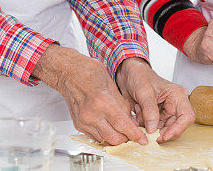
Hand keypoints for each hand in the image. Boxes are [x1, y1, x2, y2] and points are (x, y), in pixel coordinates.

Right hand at [31, 44, 147, 145]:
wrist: (69, 72)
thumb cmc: (89, 73)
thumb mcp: (113, 86)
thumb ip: (123, 106)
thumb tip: (133, 121)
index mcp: (103, 102)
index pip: (123, 125)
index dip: (135, 135)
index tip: (143, 140)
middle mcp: (92, 114)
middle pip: (114, 138)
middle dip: (127, 138)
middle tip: (134, 134)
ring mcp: (83, 121)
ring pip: (105, 140)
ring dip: (116, 137)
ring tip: (122, 129)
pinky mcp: (78, 124)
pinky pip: (95, 137)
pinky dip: (105, 135)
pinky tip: (110, 127)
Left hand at [115, 57, 194, 141]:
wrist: (129, 74)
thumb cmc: (140, 76)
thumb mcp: (144, 92)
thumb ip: (150, 111)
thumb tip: (152, 130)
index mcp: (178, 96)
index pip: (186, 117)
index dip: (178, 129)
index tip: (164, 136)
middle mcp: (175, 105)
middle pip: (175, 126)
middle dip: (160, 131)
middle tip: (147, 133)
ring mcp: (166, 112)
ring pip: (163, 130)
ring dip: (150, 128)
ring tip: (139, 113)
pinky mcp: (157, 116)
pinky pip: (154, 128)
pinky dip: (145, 126)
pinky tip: (137, 114)